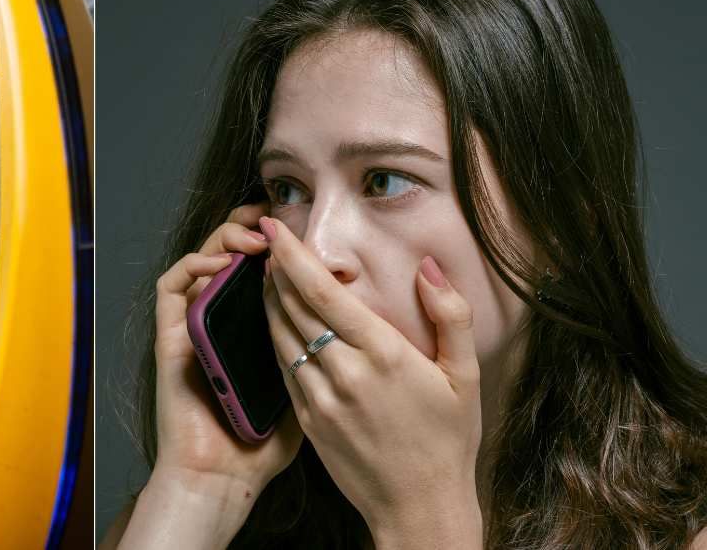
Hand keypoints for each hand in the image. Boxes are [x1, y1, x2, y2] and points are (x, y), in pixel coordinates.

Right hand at [150, 202, 301, 499]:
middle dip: (253, 227)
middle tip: (275, 216)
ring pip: (202, 260)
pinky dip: (193, 265)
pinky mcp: (170, 336)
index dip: (281, 243)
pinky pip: (171, 287)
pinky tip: (223, 262)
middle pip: (232, 255)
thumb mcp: (310, 391)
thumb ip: (323, 354)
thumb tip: (361, 316)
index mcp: (254, 328)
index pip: (265, 270)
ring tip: (255, 236)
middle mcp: (223, 320)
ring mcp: (195, 326)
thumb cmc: (264, 444)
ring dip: (225, 238)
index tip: (305, 227)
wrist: (220, 478)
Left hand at [258, 216, 482, 546]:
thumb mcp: (465, 376)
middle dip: (274, 269)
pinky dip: (274, 336)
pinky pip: (281, 366)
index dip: (292, 255)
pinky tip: (276, 320)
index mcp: (383, 354)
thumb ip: (450, 314)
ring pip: (279, 335)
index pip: (322, 292)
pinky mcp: (306, 420)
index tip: (272, 225)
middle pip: (292, 307)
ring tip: (268, 273)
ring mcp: (319, 398)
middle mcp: (344, 372)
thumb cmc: (448, 439)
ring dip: (269, 300)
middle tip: (268, 241)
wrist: (419, 507)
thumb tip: (428, 266)